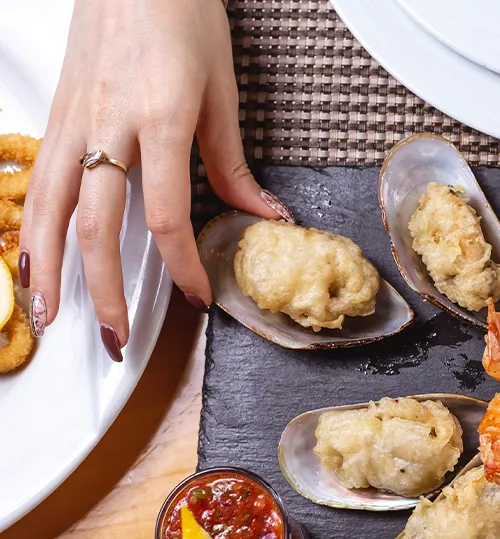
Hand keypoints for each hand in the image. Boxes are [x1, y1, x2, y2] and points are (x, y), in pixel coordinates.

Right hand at [19, 0, 289, 360]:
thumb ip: (231, 161)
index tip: (198, 298)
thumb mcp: (221, 89)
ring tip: (53, 315)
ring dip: (50, 269)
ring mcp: (74, 119)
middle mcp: (107, 124)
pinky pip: (37, 180)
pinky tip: (32, 257)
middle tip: (115, 337)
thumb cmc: (181, 14)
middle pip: (96, 226)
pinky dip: (31, 226)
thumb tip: (261, 216)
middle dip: (104, 291)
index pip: (166, 216)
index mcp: (159, 120)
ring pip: (51, 208)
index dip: (181, 267)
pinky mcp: (57, 112)